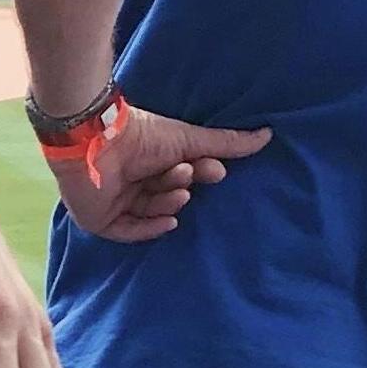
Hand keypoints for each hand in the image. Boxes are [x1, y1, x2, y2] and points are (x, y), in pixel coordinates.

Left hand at [49, 101, 270, 246]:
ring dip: (169, 202)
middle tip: (189, 175)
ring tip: (176, 188)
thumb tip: (267, 135)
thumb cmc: (143, 135)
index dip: (198, 173)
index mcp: (150, 160)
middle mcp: (132, 181)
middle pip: (166, 194)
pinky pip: (129, 232)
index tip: (214, 168)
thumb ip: (226, 143)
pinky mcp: (100, 220)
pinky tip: (168, 221)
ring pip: (151, 211)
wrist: (99, 141)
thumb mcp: (189, 140)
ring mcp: (115, 201)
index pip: (179, 175)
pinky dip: (149, 229)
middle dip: (181, 186)